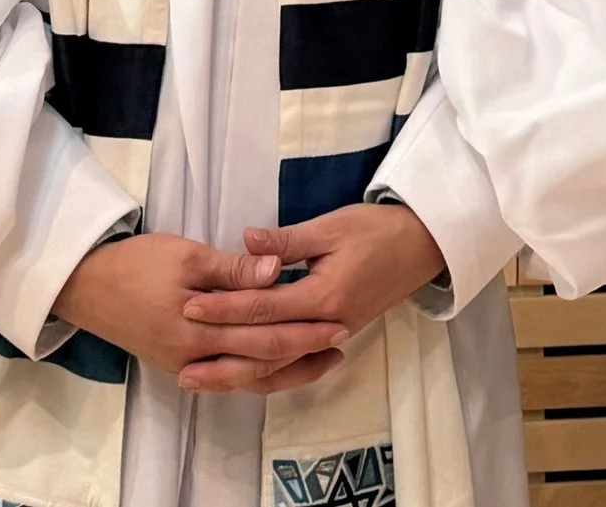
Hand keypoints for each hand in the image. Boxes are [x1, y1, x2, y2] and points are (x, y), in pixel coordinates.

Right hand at [52, 233, 349, 393]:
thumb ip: (232, 269)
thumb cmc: (136, 264)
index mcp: (198, 331)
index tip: (339, 319)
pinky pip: (226, 376)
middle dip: (303, 352)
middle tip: (341, 340)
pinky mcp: (177, 361)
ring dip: (285, 370)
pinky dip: (255, 373)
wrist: (85, 286)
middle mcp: (194, 357)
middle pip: (260, 362)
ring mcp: (184, 364)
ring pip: (245, 377)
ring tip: (321, 359)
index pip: (263, 336)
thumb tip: (275, 271)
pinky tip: (276, 366)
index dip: (303, 331)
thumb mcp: (185, 256)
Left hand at [176, 204, 447, 393]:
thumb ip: (287, 242)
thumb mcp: (332, 226)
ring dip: (239, 372)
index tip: (189, 307)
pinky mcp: (338, 334)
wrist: (423, 245)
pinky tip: (243, 373)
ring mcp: (334, 334)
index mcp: (323, 294)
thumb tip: (245, 242)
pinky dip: (268, 370)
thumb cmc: (378, 229)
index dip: (225, 308)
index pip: (264, 307)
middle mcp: (326, 323)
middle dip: (223, 352)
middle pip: (267, 347)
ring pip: (281, 362)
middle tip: (181, 358)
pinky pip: (296, 360)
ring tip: (200, 378)